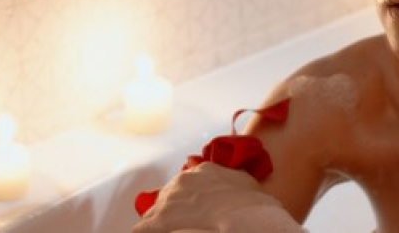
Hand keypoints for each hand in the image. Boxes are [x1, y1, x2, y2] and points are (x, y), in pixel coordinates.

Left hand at [133, 163, 302, 232]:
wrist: (249, 219)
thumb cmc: (256, 207)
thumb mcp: (248, 186)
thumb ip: (237, 183)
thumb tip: (240, 191)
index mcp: (205, 171)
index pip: (186, 185)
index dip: (188, 202)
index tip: (192, 212)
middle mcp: (184, 180)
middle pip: (167, 197)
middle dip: (171, 213)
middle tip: (181, 226)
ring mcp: (170, 199)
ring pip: (154, 213)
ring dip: (159, 224)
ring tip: (168, 231)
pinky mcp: (159, 220)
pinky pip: (143, 229)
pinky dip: (146, 232)